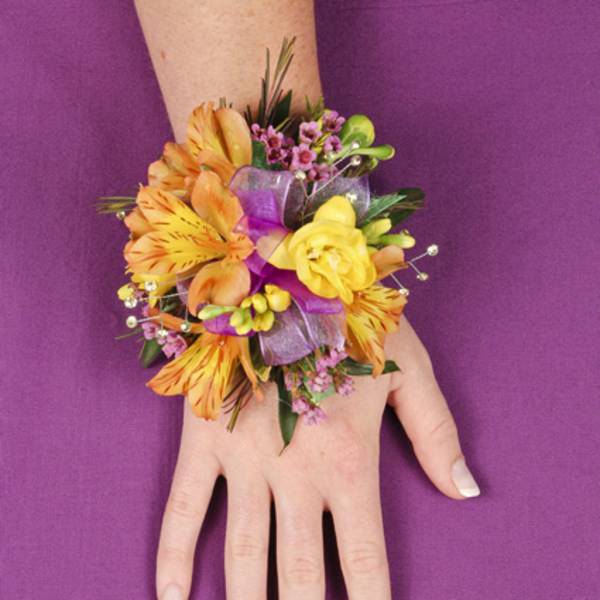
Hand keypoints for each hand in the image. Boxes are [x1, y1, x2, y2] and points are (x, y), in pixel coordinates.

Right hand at [155, 316, 479, 599]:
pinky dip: (174, 559)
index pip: (366, 562)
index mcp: (349, 462)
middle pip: (301, 578)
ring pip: (242, 557)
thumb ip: (437, 433)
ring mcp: (242, 459)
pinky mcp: (203, 438)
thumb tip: (465, 493)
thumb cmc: (353, 318)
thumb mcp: (409, 368)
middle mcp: (295, 474)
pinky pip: (183, 509)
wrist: (284, 272)